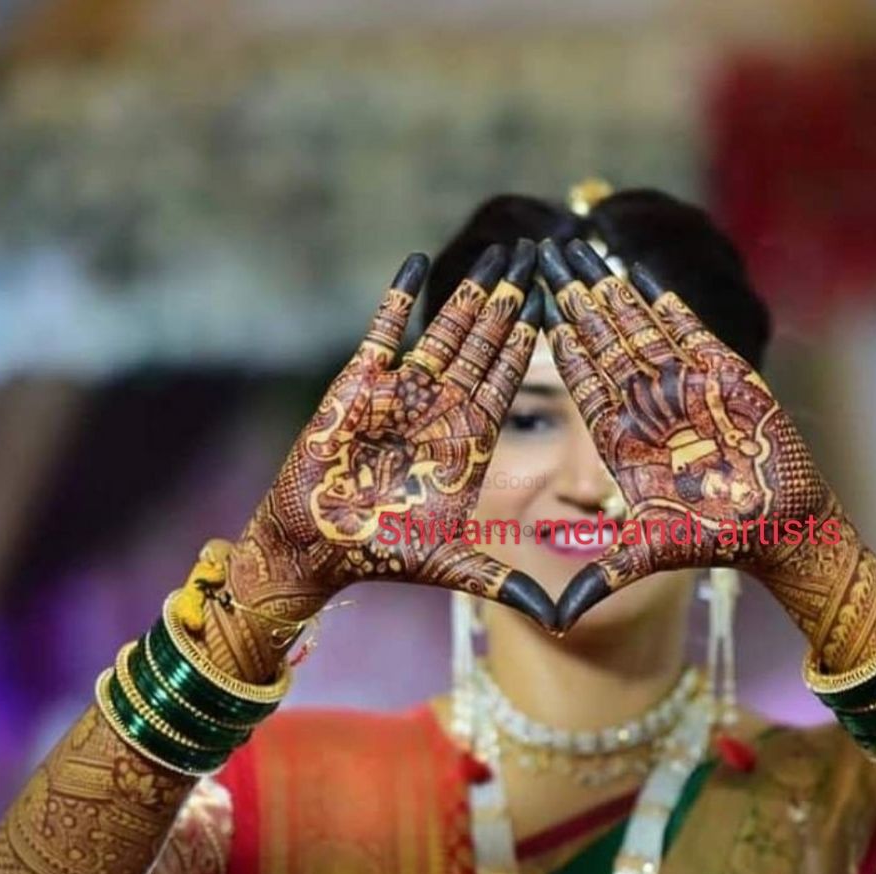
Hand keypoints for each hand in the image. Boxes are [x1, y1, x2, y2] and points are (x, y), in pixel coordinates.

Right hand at [231, 239, 554, 631]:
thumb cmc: (380, 555)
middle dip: (512, 300)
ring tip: (499, 252)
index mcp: (468, 443)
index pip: (508, 382)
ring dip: (470, 291)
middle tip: (539, 252)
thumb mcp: (452, 564)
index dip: (533, 343)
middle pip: (484, 344)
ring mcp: (401, 392)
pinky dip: (399, 297)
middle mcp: (439, 410)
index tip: (560, 304)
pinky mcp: (358, 383)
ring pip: (443, 330)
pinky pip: (383, 330)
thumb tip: (562, 620)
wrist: (314, 546)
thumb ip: (504, 581)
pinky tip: (418, 261)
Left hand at [539, 238, 830, 630]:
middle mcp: (647, 407)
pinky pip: (689, 332)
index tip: (528, 306)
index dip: (558, 343)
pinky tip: (636, 270)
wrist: (780, 526)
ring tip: (578, 249)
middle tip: (542, 252)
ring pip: (639, 329)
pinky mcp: (724, 376)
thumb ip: (605, 573)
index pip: (582, 380)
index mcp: (620, 439)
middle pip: (603, 342)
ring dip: (609, 289)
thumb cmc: (716, 542)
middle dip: (573, 298)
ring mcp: (684, 388)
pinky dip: (664, 303)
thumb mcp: (649, 553)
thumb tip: (558, 620)